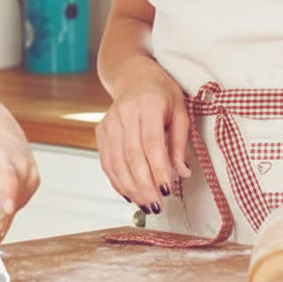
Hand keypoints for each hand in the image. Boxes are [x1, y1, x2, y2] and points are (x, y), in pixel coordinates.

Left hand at [0, 135, 39, 243]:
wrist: (0, 137)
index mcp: (5, 157)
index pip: (11, 177)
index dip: (10, 194)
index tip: (8, 208)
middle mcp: (22, 163)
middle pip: (20, 190)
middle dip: (9, 207)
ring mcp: (31, 170)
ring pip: (25, 196)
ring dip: (12, 207)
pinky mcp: (35, 178)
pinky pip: (28, 195)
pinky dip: (18, 203)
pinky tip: (8, 206)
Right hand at [95, 66, 191, 214]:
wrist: (133, 76)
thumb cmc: (161, 93)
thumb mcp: (180, 111)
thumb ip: (180, 142)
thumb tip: (182, 172)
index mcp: (148, 104)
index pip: (151, 142)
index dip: (158, 168)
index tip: (166, 189)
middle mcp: (124, 112)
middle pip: (131, 155)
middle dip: (143, 184)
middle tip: (156, 205)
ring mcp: (109, 121)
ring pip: (116, 161)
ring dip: (130, 187)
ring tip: (144, 204)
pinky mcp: (100, 130)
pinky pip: (106, 161)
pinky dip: (116, 180)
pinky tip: (128, 193)